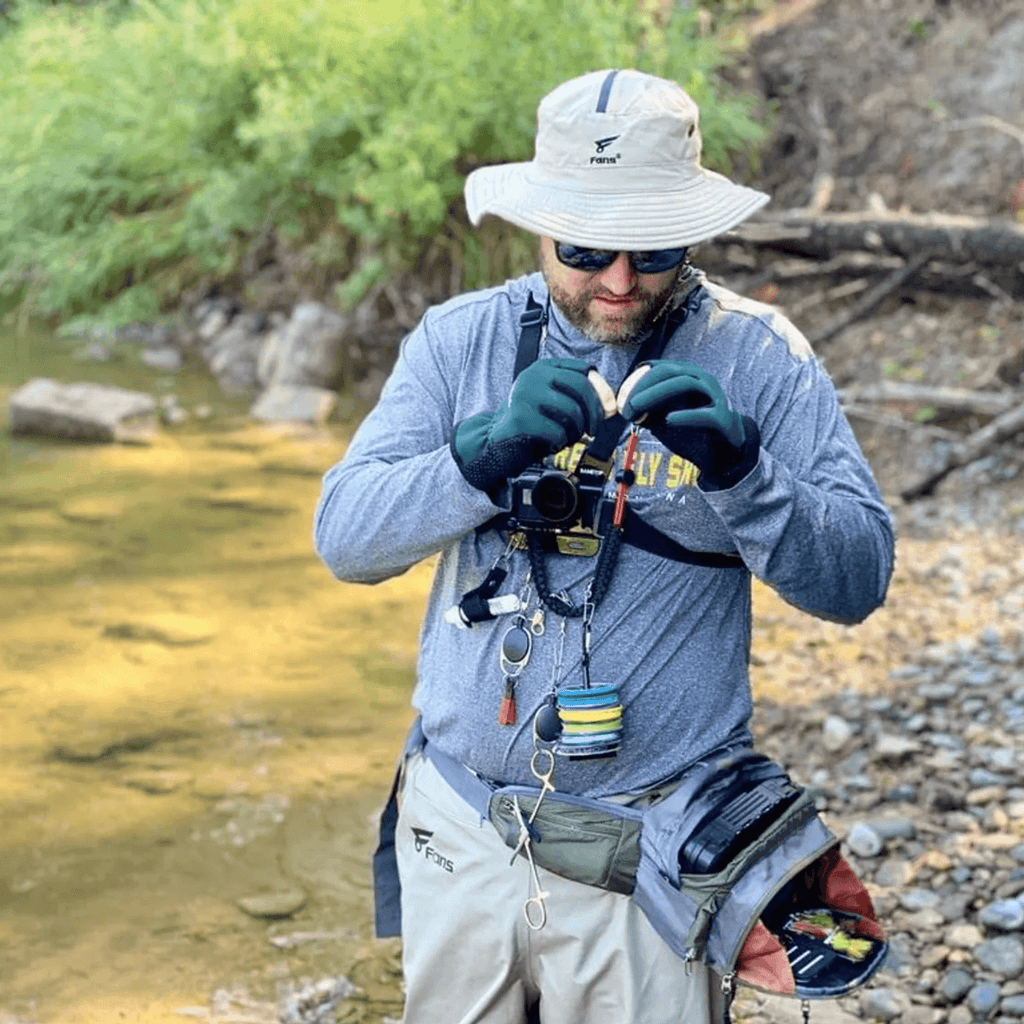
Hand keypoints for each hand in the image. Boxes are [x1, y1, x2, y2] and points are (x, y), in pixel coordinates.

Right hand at [453, 358, 603, 493]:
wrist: (497, 439)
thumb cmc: (532, 421)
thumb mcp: (554, 401)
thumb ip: (579, 397)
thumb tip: (611, 406)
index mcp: (543, 367)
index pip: (584, 371)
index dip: (602, 391)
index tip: (608, 409)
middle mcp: (533, 376)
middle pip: (580, 388)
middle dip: (594, 412)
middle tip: (593, 430)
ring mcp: (525, 395)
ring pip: (572, 411)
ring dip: (576, 430)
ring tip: (568, 437)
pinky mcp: (521, 417)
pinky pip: (557, 431)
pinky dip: (560, 442)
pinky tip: (551, 443)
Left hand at [619, 360, 759, 489]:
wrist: (724, 447)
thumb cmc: (692, 427)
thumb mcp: (666, 417)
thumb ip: (649, 410)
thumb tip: (625, 408)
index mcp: (688, 376)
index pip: (660, 368)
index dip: (638, 379)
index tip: (621, 396)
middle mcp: (702, 380)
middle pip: (671, 371)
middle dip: (645, 384)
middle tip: (627, 402)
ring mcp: (715, 396)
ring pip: (686, 383)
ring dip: (658, 393)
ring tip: (638, 407)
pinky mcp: (723, 417)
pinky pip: (705, 413)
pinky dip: (685, 415)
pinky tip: (668, 420)